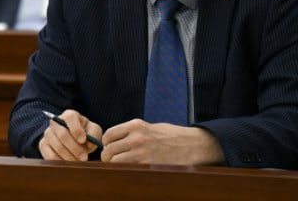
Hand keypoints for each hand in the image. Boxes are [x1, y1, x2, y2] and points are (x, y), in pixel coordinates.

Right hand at [37, 109, 102, 160]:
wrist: (74, 139)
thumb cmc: (85, 133)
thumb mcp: (93, 130)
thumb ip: (94, 134)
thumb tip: (89, 143)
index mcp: (69, 115)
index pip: (70, 118)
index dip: (76, 129)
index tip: (83, 140)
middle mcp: (55, 122)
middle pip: (63, 134)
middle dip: (75, 148)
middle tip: (84, 158)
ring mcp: (48, 133)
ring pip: (57, 146)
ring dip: (69, 157)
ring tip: (78, 162)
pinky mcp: (43, 145)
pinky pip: (50, 156)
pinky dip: (61, 162)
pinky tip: (69, 164)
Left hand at [101, 119, 224, 164]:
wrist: (192, 146)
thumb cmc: (171, 137)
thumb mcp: (150, 127)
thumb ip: (132, 133)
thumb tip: (115, 143)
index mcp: (136, 125)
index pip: (108, 135)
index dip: (106, 144)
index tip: (109, 149)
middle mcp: (137, 137)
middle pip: (109, 150)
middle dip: (107, 158)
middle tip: (111, 162)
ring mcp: (142, 152)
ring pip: (115, 162)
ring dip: (114, 166)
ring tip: (120, 167)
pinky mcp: (148, 165)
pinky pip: (127, 170)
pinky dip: (125, 172)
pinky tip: (130, 171)